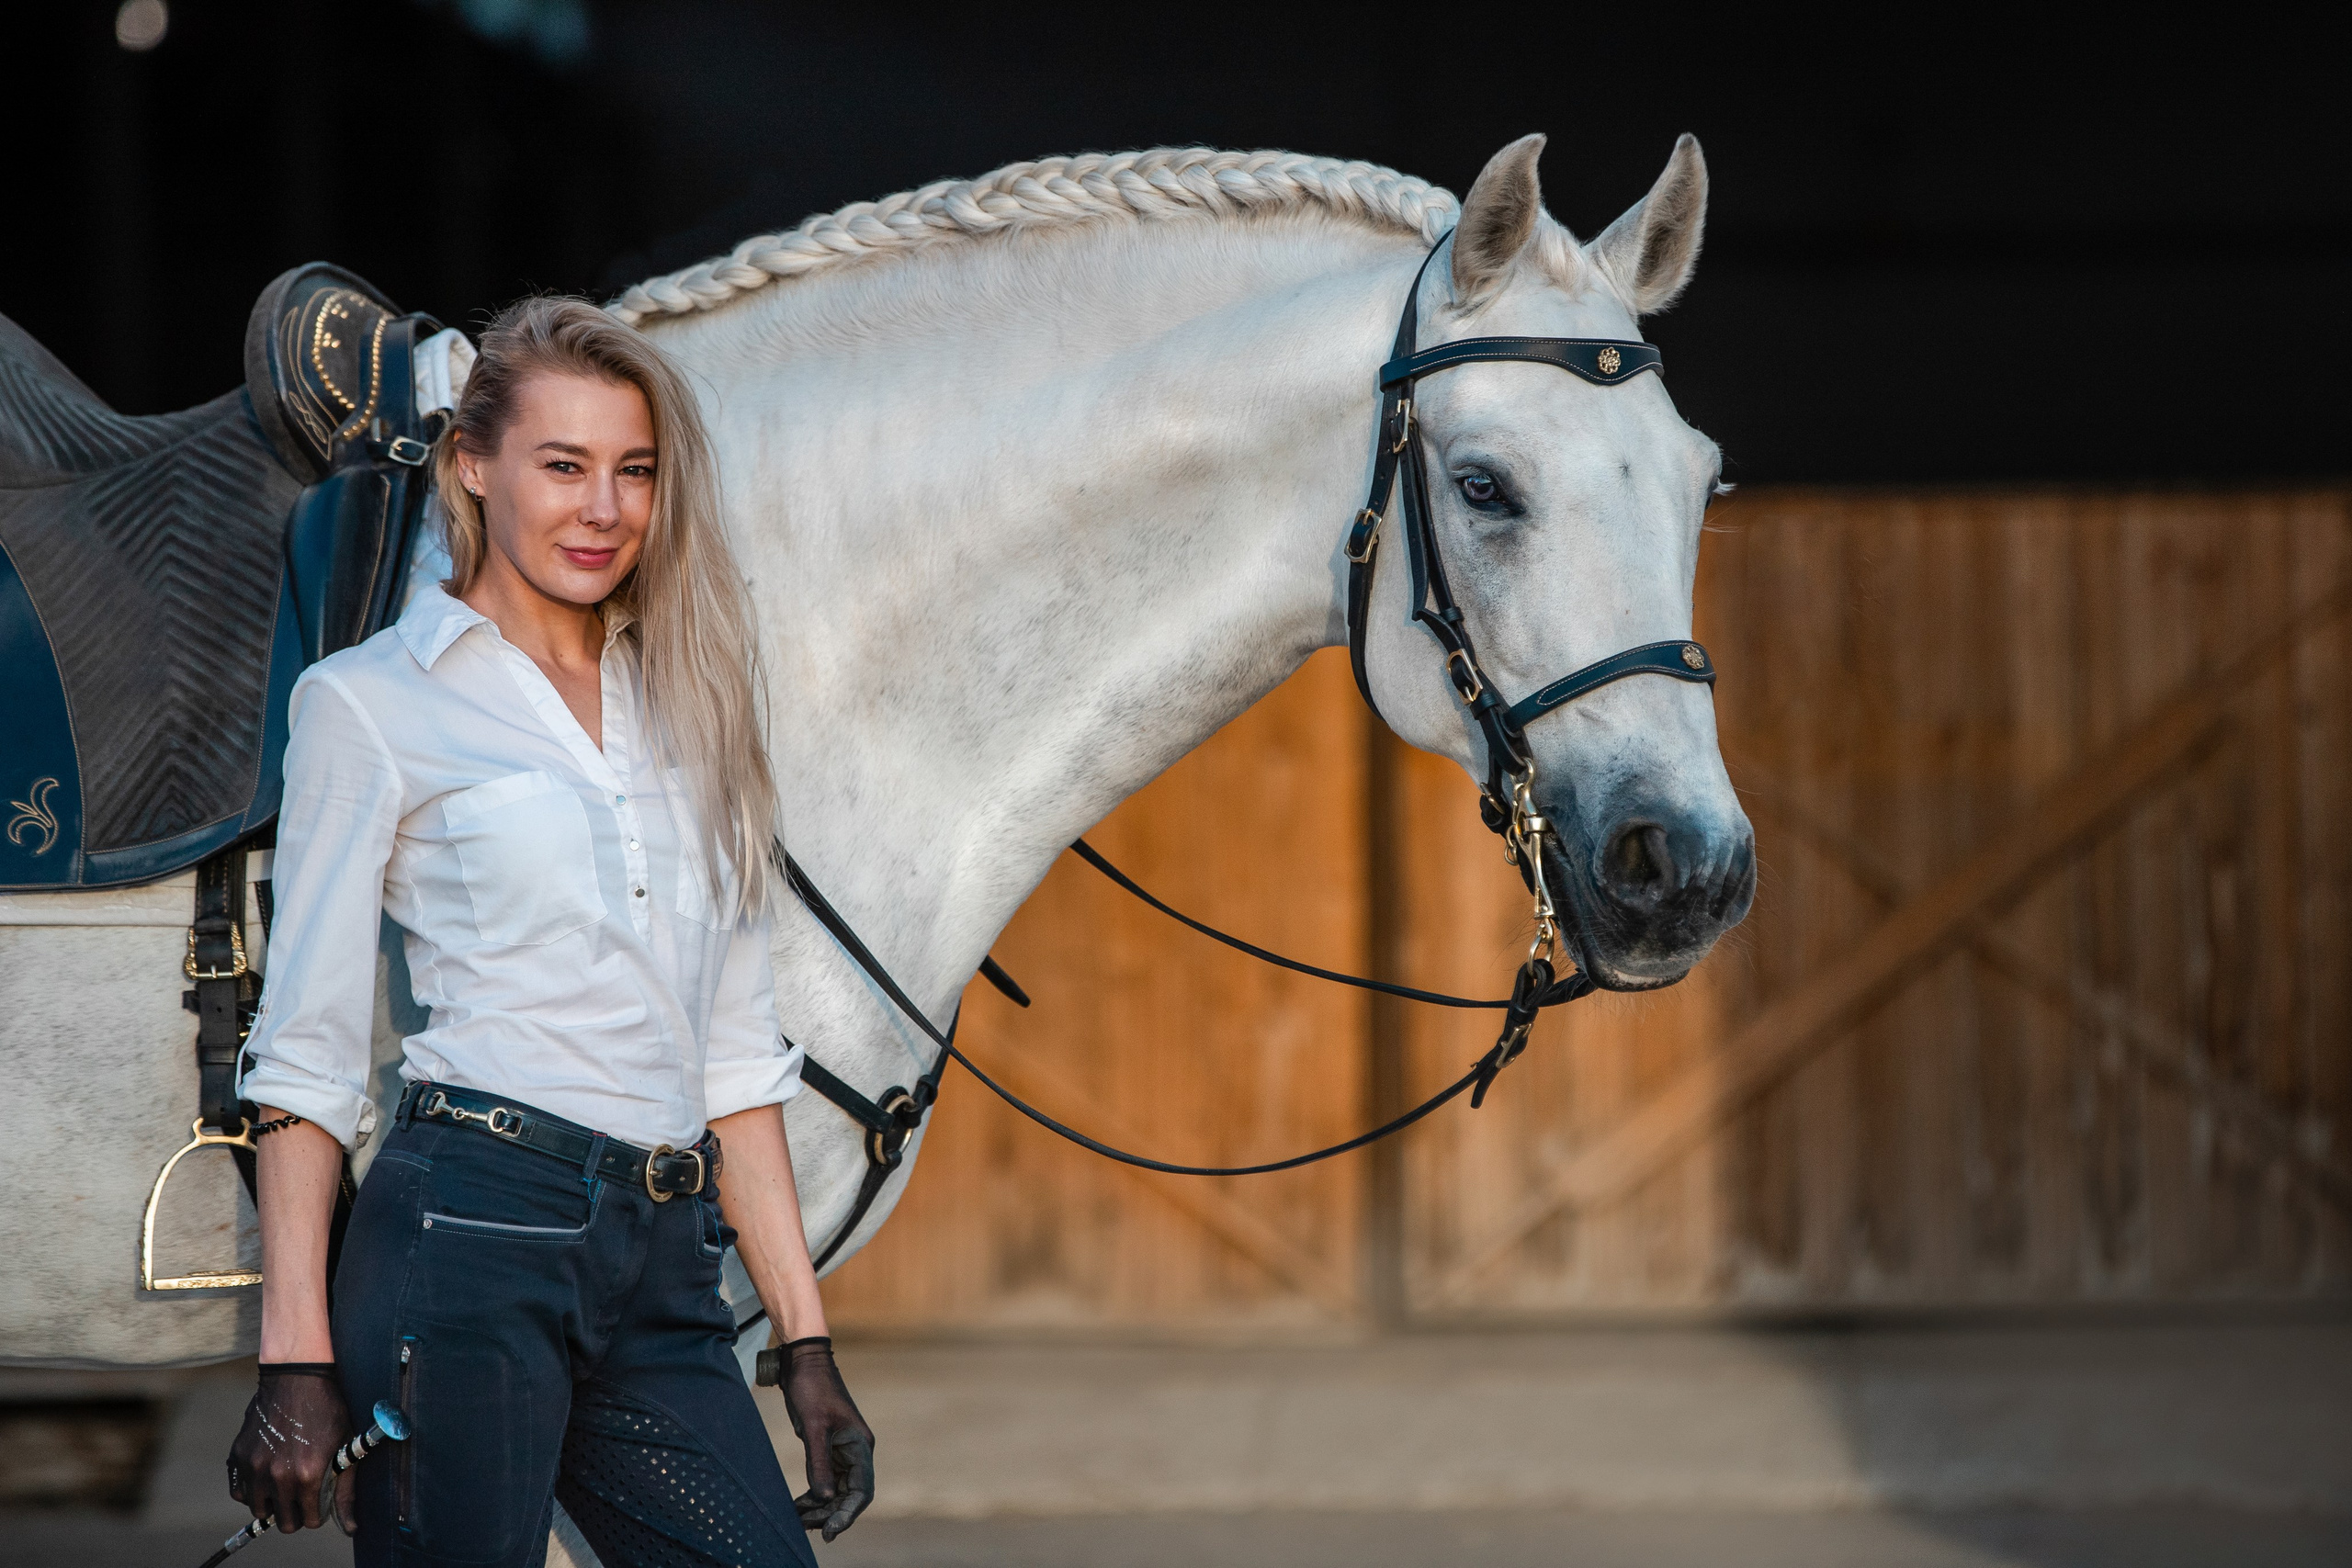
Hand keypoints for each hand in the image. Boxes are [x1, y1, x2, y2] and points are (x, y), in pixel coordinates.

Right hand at [226, 1363, 356, 1533]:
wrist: (298, 1376)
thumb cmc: (328, 1408)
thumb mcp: (345, 1446)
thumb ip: (346, 1490)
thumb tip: (351, 1528)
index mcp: (307, 1475)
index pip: (309, 1521)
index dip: (317, 1514)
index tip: (319, 1504)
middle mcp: (277, 1476)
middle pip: (282, 1521)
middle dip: (295, 1515)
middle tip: (302, 1499)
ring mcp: (254, 1466)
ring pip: (258, 1509)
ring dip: (272, 1503)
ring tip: (285, 1486)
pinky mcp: (238, 1456)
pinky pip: (239, 1491)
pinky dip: (250, 1491)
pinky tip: (265, 1479)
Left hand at [776, 1336, 873, 1538]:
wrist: (804, 1362)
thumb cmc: (812, 1389)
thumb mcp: (813, 1427)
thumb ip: (819, 1464)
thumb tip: (823, 1499)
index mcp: (860, 1446)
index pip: (861, 1491)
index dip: (847, 1514)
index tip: (829, 1531)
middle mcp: (856, 1451)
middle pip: (848, 1494)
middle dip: (829, 1513)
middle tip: (805, 1527)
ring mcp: (843, 1450)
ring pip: (836, 1490)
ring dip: (819, 1507)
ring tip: (797, 1520)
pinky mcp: (829, 1448)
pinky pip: (825, 1479)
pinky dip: (813, 1494)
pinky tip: (797, 1505)